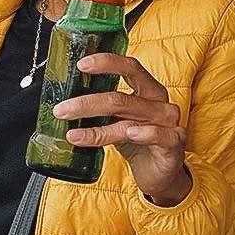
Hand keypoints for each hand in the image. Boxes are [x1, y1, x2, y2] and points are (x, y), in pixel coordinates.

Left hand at [51, 53, 191, 205]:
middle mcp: (158, 102)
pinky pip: (160, 135)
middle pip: (120, 97)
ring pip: (129, 118)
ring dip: (97, 128)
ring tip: (73, 135)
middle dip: (86, 103)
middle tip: (60, 110)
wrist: (159, 172)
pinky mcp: (174, 144)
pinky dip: (143, 133)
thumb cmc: (137, 140)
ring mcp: (168, 122)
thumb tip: (63, 103)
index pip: (129, 68)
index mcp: (147, 90)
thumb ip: (100, 108)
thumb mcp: (116, 120)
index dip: (107, 63)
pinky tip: (129, 133)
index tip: (81, 64)